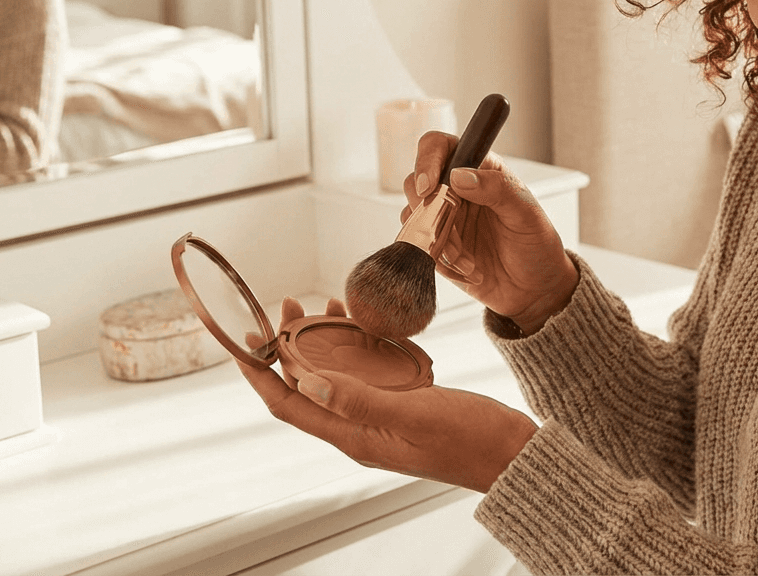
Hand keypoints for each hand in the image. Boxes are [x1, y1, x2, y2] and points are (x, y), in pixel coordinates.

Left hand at [235, 296, 538, 493]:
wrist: (514, 454)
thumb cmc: (472, 440)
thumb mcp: (416, 414)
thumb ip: (362, 399)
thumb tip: (306, 381)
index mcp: (357, 437)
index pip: (291, 406)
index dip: (261, 376)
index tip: (243, 343)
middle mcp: (362, 429)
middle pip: (308, 386)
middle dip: (289, 346)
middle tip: (289, 304)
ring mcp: (382, 417)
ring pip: (336, 376)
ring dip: (323, 341)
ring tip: (323, 303)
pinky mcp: (402, 405)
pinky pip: (367, 373)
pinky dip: (358, 344)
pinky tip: (365, 322)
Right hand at [403, 132, 579, 334]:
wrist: (533, 289)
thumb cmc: (536, 245)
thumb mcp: (525, 213)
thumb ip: (496, 189)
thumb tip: (458, 176)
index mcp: (480, 169)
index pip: (440, 147)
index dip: (427, 160)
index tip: (429, 186)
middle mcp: (456, 189)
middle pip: (416, 181)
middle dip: (427, 207)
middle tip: (446, 227)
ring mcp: (443, 217)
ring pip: (414, 215)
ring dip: (435, 239)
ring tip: (467, 257)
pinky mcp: (436, 244)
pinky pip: (418, 245)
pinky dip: (437, 258)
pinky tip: (466, 267)